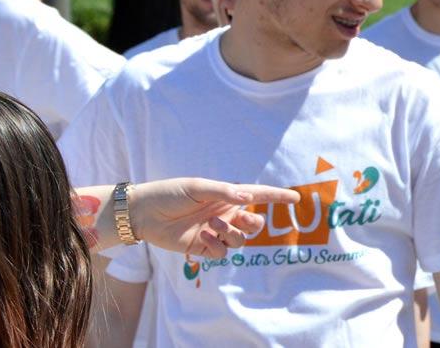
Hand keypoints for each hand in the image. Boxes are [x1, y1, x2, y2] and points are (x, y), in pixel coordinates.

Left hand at [129, 179, 300, 258]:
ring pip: (240, 241)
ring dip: (230, 234)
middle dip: (253, 224)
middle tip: (239, 219)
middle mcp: (224, 215)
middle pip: (254, 225)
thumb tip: (248, 199)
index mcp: (226, 196)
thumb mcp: (198, 187)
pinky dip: (216, 246)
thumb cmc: (170, 194)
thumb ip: (224, 192)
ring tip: (212, 226)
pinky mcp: (203, 248)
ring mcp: (215, 232)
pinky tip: (202, 237)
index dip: (277, 197)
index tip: (295, 199)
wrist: (144, 213)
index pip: (258, 196)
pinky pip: (221, 253)